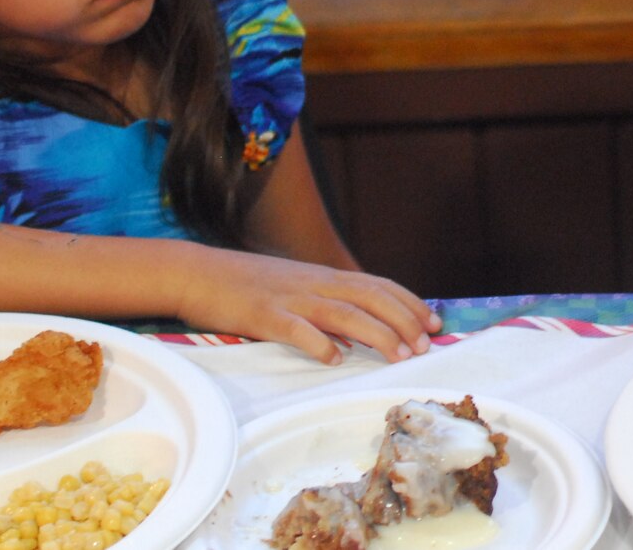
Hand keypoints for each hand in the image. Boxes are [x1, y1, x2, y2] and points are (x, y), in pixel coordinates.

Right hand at [175, 247, 441, 364]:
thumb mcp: (295, 287)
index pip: (377, 285)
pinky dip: (317, 343)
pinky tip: (333, 359)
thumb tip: (356, 334)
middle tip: (424, 345)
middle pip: (370, 297)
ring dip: (376, 334)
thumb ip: (325, 304)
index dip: (409, 303)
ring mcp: (290, 298)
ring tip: (399, 355)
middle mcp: (314, 283)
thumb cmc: (247, 285)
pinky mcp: (263, 314)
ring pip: (344, 313)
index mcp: (323, 277)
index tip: (434, 323)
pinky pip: (295, 328)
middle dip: (403, 320)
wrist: (198, 272)